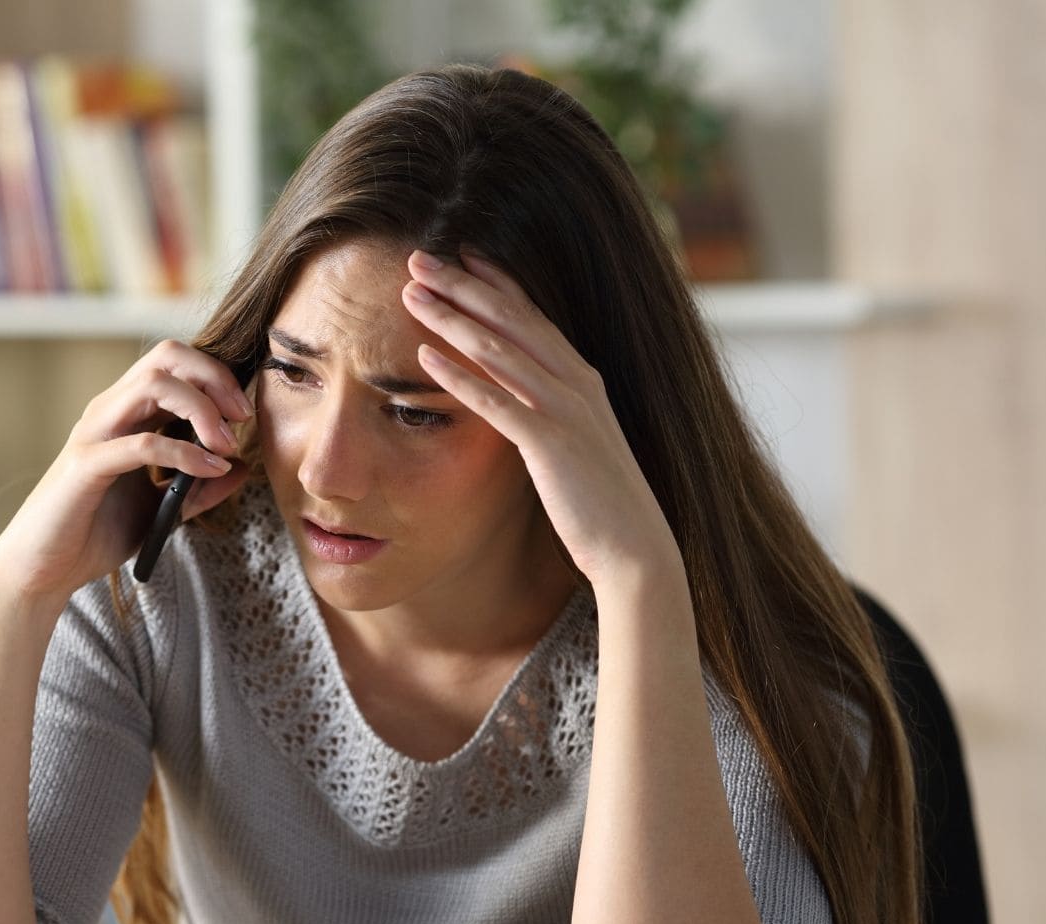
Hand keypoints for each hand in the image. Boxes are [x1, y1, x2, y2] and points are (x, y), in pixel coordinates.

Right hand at [0, 340, 252, 599]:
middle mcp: (109, 412)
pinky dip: (184, 452)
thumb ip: (199, 489)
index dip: (216, 377)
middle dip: (214, 377)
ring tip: (226, 444)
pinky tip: (209, 470)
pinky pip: (142, 443)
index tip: (244, 415)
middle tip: (242, 417)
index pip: (174, 363)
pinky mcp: (86, 465)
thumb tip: (240, 468)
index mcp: (126, 414)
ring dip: (202, 408)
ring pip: (153, 385)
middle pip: (167, 357)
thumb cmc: (96, 534)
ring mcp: (94, 434)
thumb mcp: (163, 510)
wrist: (44, 569)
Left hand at [400, 249, 680, 589]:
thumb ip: (546, 414)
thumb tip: (514, 402)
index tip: (460, 255)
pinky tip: (423, 357)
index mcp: (582, 379)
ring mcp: (565, 409)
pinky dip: (459, 375)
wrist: (634, 547)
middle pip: (511, 318)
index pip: (532, 316)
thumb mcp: (573, 445)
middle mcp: (576, 383)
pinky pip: (497, 401)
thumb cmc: (598, 502)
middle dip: (462, 284)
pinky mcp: (551, 442)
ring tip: (411, 294)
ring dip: (451, 318)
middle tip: (418, 258)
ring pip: (499, 349)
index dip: (495, 281)